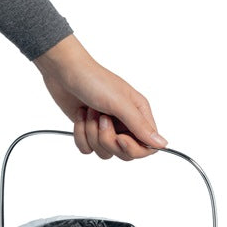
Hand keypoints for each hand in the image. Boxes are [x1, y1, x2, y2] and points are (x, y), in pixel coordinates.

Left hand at [33, 34, 166, 159]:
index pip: (146, 147)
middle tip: (102, 119)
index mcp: (139, 114)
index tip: (120, 138)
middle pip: (124, 153)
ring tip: (90, 112)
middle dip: (108, 140)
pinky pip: (87, 149)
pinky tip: (81, 116)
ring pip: (104, 152)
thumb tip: (162, 144)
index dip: (133, 149)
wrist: (64, 72)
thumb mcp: (120, 102)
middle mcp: (125, 123)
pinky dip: (80, 135)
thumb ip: (140, 125)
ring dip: (92, 134)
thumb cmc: (94, 80)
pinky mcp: (89, 131)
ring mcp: (107, 128)